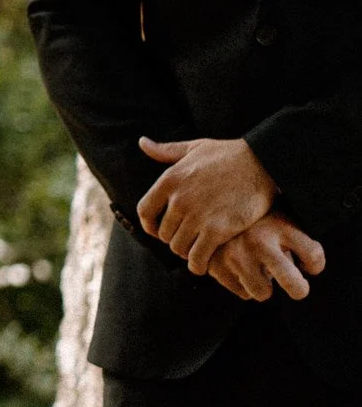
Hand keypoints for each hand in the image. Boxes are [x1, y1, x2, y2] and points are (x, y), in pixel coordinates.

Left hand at [138, 136, 278, 273]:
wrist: (263, 163)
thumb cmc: (229, 155)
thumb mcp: (194, 148)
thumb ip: (166, 150)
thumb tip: (142, 142)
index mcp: (169, 181)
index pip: (145, 211)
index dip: (149, 225)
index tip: (157, 229)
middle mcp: (179, 200)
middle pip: (163, 233)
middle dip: (172, 239)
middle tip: (185, 240)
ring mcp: (198, 216)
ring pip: (179, 247)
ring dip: (186, 252)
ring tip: (196, 251)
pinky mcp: (218, 230)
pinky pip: (198, 256)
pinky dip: (199, 264)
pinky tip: (204, 263)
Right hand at [208, 214, 326, 301]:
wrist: (207, 204)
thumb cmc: (254, 218)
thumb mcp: (279, 219)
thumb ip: (296, 241)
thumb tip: (304, 269)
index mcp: (279, 227)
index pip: (313, 256)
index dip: (315, 265)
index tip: (308, 265)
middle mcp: (259, 242)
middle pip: (294, 285)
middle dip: (298, 289)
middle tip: (296, 287)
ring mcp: (236, 256)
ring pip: (263, 293)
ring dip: (263, 286)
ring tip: (259, 271)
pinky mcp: (217, 266)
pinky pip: (241, 292)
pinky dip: (243, 284)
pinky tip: (239, 268)